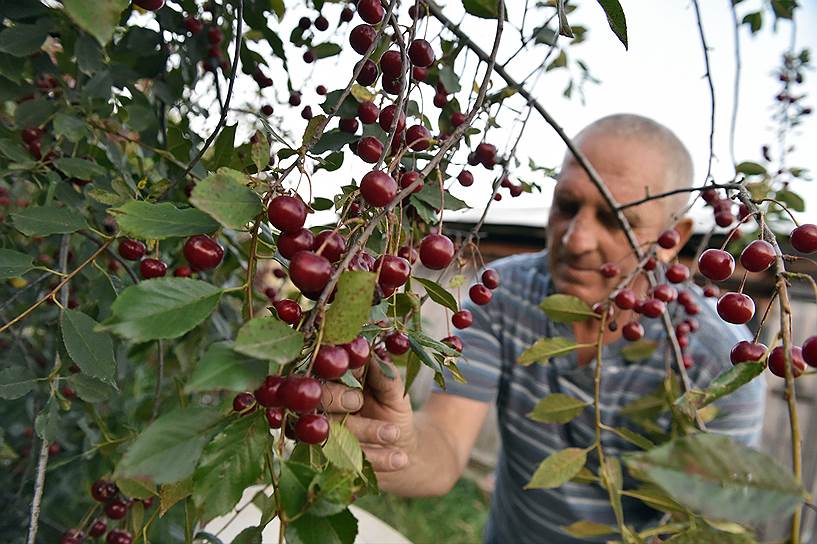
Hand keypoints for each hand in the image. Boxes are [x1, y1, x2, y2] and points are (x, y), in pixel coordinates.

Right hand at [321, 358, 415, 473]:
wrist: (402, 445)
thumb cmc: (392, 409)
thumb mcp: (395, 392)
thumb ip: (384, 376)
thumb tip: (374, 356)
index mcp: (336, 382)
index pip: (326, 369)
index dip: (335, 368)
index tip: (353, 367)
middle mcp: (324, 407)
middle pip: (319, 399)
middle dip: (336, 397)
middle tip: (358, 401)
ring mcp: (327, 437)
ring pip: (336, 432)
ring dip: (365, 431)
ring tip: (395, 432)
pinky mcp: (335, 463)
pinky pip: (351, 462)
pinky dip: (378, 459)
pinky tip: (400, 459)